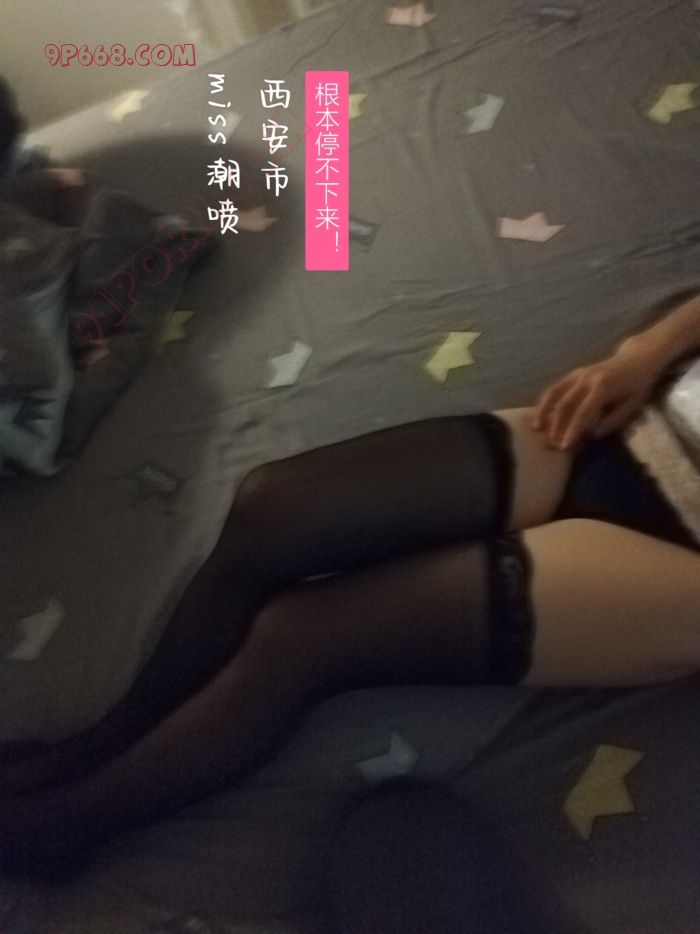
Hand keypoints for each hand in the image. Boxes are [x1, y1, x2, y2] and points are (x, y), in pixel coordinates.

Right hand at [531, 349, 661, 449]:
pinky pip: (556, 388)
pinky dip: (546, 401)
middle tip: (552, 444)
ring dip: (544, 411)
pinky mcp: (574, 374)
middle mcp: (587, 379)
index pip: (583, 412)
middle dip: (557, 425)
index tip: (565, 447)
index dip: (573, 430)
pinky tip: (541, 414)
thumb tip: (591, 434)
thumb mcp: (633, 404)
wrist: (637, 358)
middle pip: (565, 404)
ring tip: (536, 428)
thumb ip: (613, 420)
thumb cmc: (638, 385)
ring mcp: (578, 374)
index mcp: (603, 387)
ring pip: (555, 393)